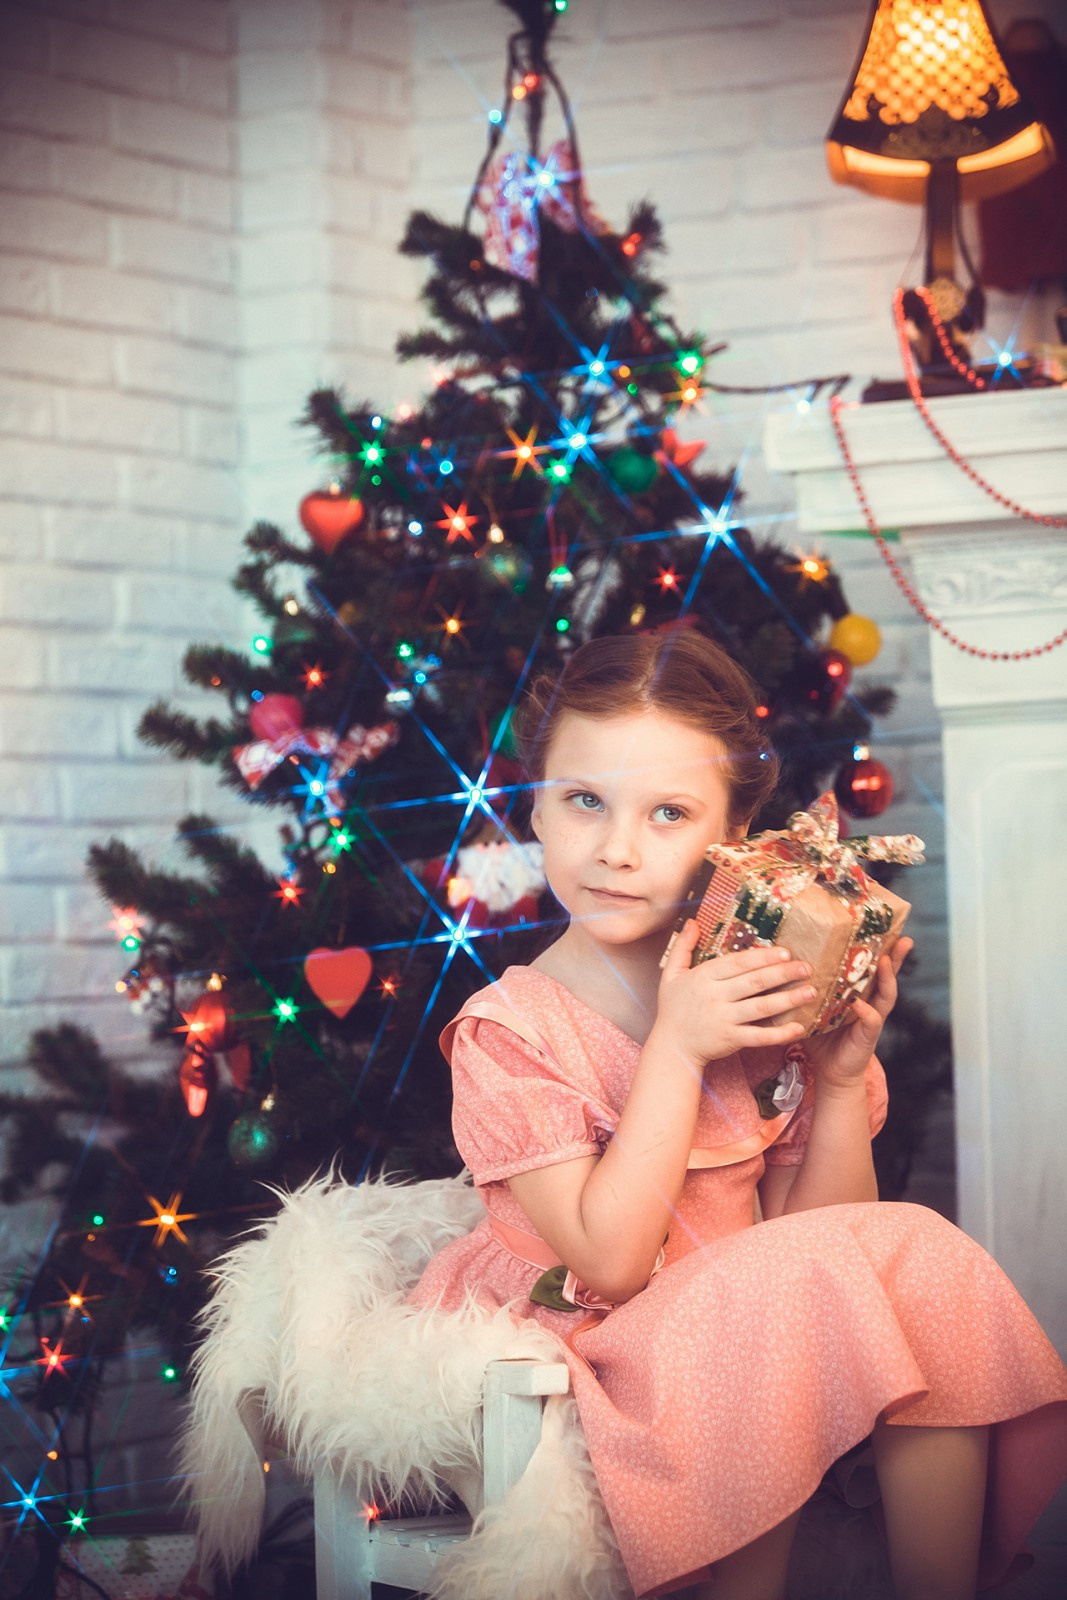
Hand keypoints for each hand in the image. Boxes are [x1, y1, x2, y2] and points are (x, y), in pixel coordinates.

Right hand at [655, 920, 815, 1066]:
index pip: (738, 963)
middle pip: (754, 982)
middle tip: (806, 967)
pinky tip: (798, 1027)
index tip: (785, 952)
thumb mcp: (671, 975)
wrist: (671, 1048)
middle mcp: (715, 996)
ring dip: (788, 999)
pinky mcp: (731, 1040)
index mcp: (704, 977)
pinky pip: (759, 1036)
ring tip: (810, 992)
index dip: (762, 957)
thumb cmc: (673, 1009)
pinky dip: (780, 1033)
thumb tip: (692, 922)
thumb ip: (683, 947)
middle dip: (783, 973)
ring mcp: (723, 1019)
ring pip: (761, 1007)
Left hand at [807, 936, 913, 1088]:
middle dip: (897, 957)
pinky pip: (872, 1021)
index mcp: (859, 993)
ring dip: (888, 978)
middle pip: (888, 976)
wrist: (830, 1071)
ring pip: (887, 995)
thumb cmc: (822, 1037)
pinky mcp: (868, 1036)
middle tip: (904, 938)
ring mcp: (872, 1019)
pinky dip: (867, 1011)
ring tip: (886, 961)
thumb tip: (783, 963)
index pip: (873, 967)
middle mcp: (871, 1002)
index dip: (882, 949)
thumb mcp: (813, 1006)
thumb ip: (807, 988)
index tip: (888, 928)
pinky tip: (860, 1003)